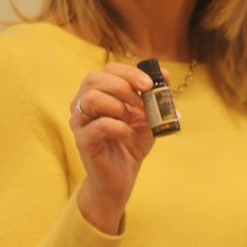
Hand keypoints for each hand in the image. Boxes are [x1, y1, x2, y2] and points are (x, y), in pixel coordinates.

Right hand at [70, 62, 157, 234]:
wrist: (122, 177)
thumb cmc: (131, 144)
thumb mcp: (149, 117)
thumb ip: (156, 96)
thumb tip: (165, 74)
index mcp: (98, 93)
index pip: (108, 70)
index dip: (129, 73)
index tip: (150, 84)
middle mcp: (83, 104)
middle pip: (94, 79)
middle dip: (123, 86)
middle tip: (141, 102)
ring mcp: (80, 122)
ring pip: (91, 98)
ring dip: (118, 106)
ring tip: (131, 120)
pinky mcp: (82, 141)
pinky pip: (97, 126)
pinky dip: (118, 126)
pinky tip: (127, 134)